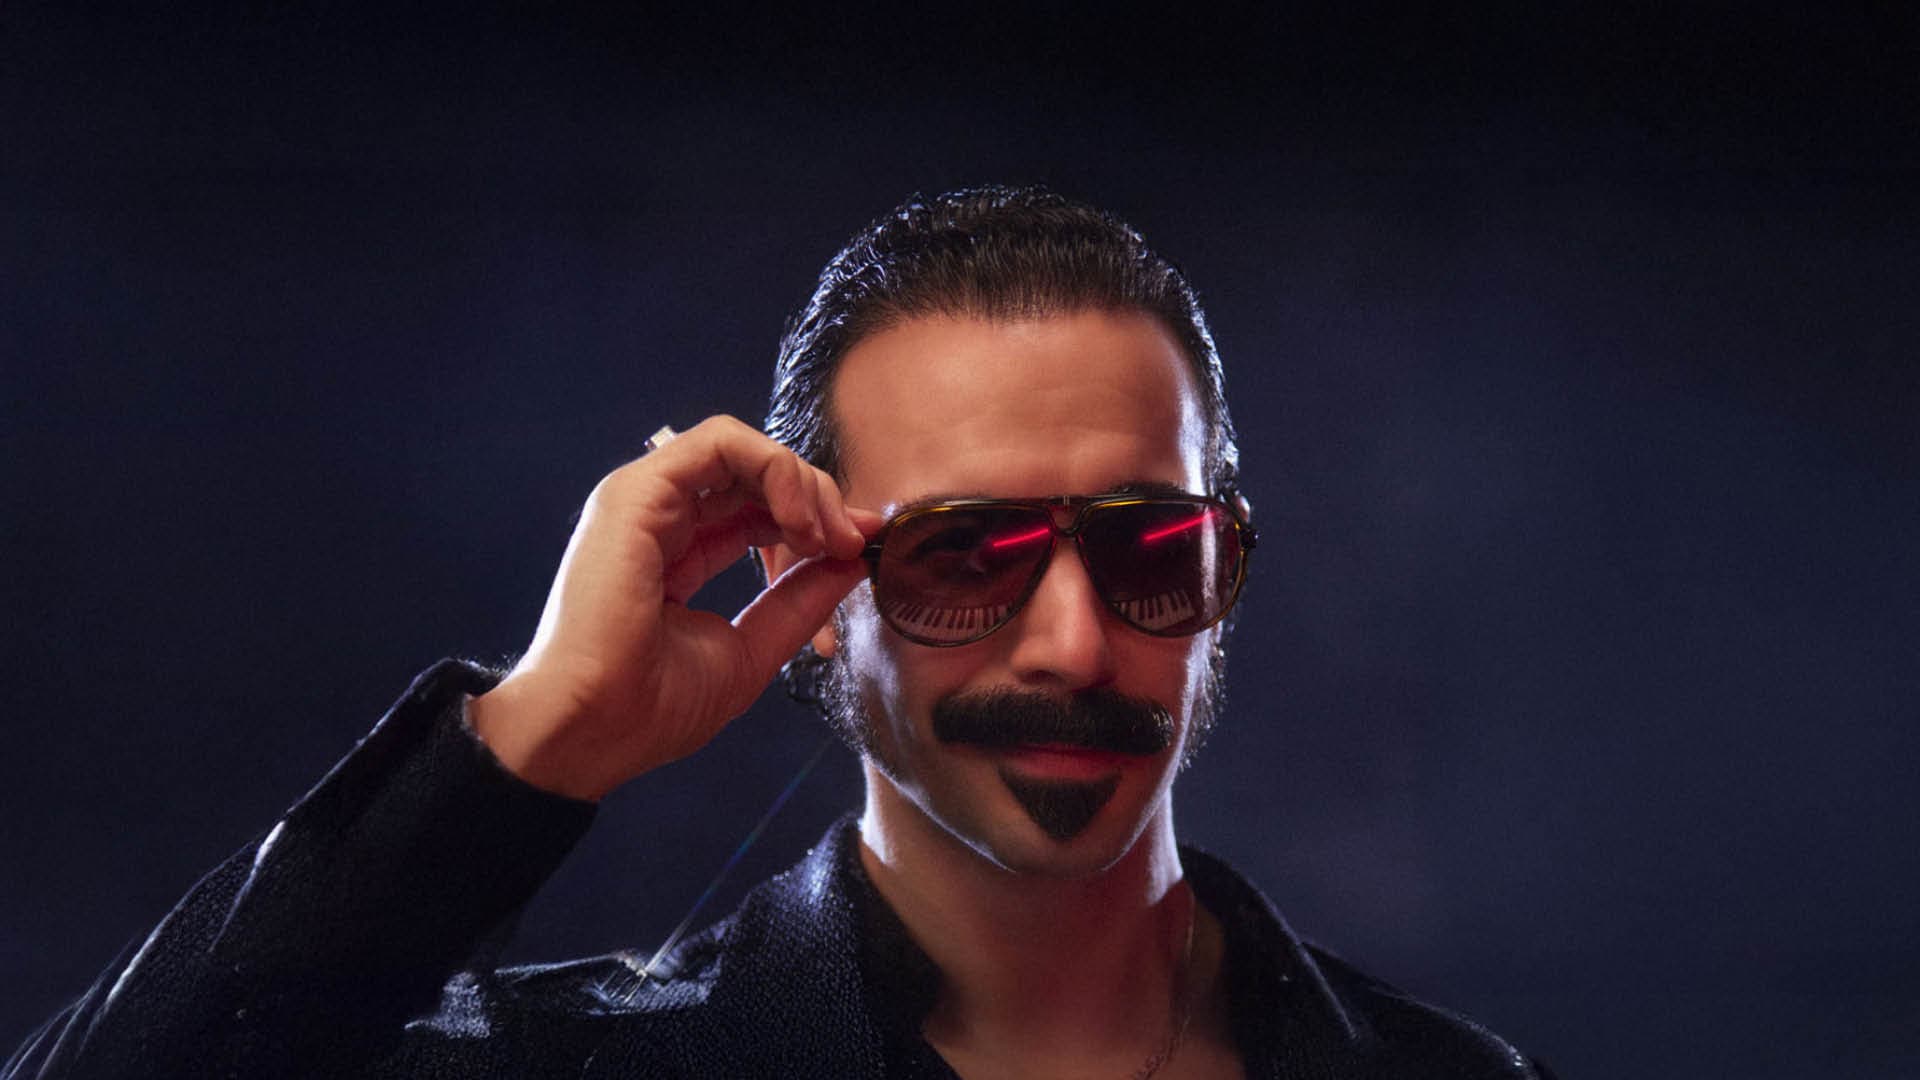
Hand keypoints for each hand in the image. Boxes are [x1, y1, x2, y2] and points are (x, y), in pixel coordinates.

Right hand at [468, 416, 877, 800]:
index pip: (758, 511)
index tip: (860, 550)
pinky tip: (800, 521)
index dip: (815, 521)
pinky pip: (721, 444)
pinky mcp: (638, 491)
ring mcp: (644, 499)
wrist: (595, 730)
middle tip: (853, 542)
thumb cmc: (653, 707)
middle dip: (817, 500)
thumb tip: (853, 560)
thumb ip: (801, 600)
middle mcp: (658, 517)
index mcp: (677, 551)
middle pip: (754, 475)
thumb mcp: (753, 648)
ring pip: (742, 449)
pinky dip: (775, 469)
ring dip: (801, 482)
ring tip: (828, 535)